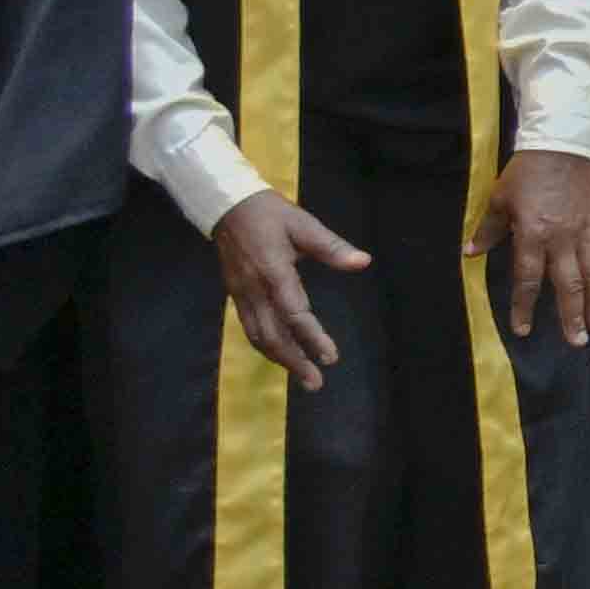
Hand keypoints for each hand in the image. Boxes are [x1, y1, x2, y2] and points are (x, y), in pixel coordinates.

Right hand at [212, 188, 366, 386]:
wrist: (226, 206)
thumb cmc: (269, 213)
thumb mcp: (304, 224)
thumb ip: (332, 247)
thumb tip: (363, 262)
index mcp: (273, 272)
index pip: (294, 313)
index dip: (312, 337)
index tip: (330, 357)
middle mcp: (253, 289)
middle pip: (271, 334)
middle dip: (293, 361)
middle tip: (315, 382)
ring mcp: (241, 294)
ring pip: (257, 335)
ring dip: (279, 358)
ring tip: (302, 377)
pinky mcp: (236, 294)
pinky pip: (250, 326)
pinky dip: (266, 345)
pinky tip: (281, 355)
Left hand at [485, 148, 589, 343]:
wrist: (562, 145)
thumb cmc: (526, 172)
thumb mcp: (500, 199)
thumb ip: (488, 230)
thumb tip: (470, 254)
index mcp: (533, 235)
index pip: (528, 278)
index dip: (525, 306)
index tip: (523, 329)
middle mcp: (562, 239)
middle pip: (568, 284)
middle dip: (572, 315)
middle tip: (576, 341)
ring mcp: (584, 231)